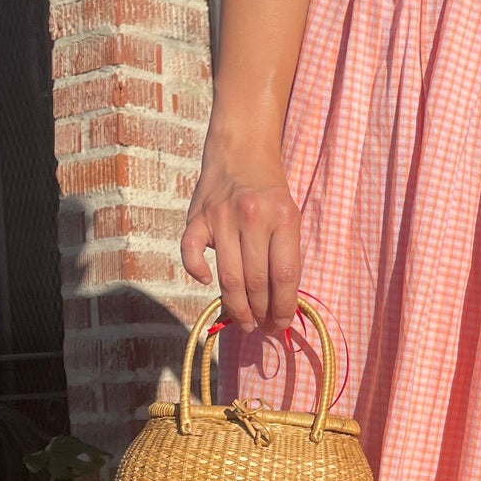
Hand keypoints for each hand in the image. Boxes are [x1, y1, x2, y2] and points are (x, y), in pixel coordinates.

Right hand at [180, 155, 301, 334]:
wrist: (241, 152)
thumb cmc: (269, 193)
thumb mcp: (289, 216)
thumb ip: (286, 254)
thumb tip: (282, 303)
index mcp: (282, 219)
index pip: (285, 275)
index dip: (283, 306)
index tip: (282, 323)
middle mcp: (252, 218)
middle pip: (256, 281)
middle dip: (261, 312)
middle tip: (262, 327)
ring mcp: (221, 217)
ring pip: (228, 276)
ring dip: (236, 307)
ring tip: (243, 322)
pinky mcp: (197, 217)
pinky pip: (191, 252)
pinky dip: (196, 271)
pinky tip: (205, 282)